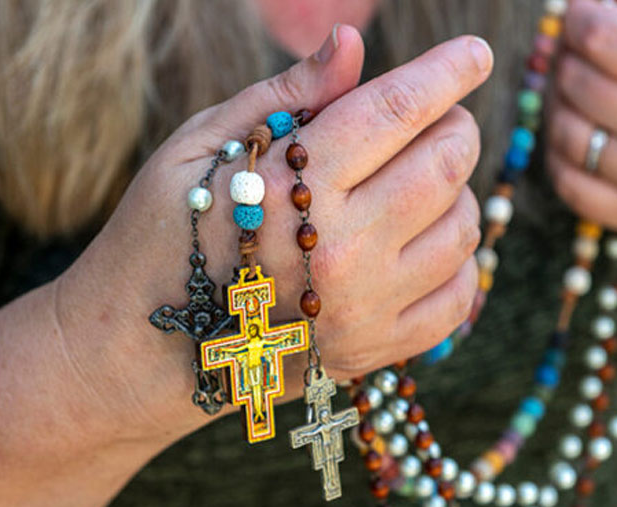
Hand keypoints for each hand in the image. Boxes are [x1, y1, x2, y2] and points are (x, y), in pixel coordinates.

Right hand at [54, 26, 493, 437]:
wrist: (141, 351)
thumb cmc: (162, 236)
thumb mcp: (201, 148)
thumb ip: (285, 96)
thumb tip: (352, 43)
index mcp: (292, 184)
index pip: (398, 109)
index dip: (448, 71)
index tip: (476, 54)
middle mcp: (339, 249)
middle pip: (446, 163)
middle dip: (453, 126)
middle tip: (431, 123)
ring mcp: (362, 309)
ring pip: (462, 229)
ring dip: (453, 194)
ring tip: (413, 188)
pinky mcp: (372, 353)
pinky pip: (457, 299)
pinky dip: (456, 263)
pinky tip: (420, 247)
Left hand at [546, 0, 616, 236]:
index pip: (600, 37)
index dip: (577, 18)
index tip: (581, 14)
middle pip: (576, 80)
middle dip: (569, 57)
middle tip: (584, 54)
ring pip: (562, 129)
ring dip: (560, 103)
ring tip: (581, 91)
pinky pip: (564, 180)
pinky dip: (560, 153)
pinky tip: (581, 133)